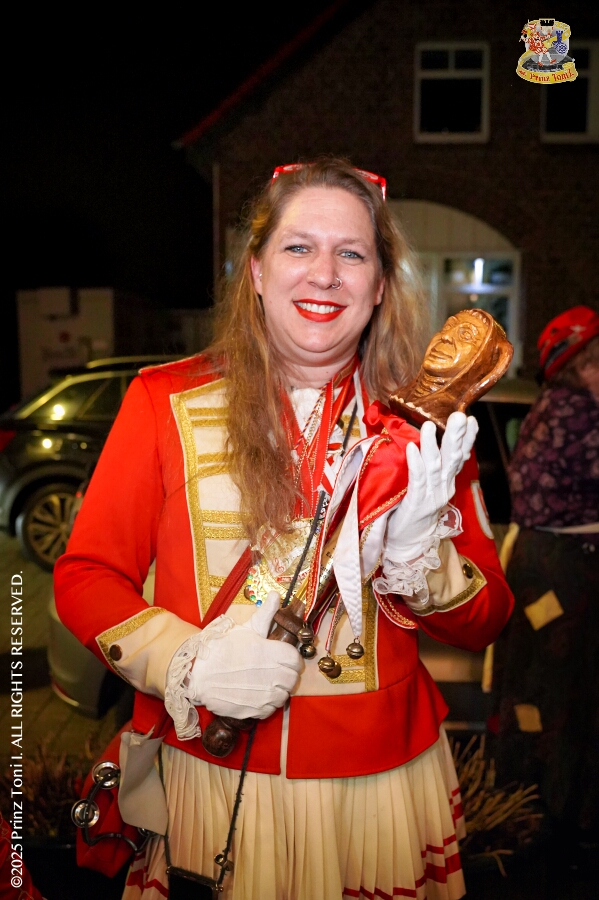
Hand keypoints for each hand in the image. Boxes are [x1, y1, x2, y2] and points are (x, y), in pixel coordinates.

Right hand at [187, 592, 301, 719]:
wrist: (198, 672)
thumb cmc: (222, 648)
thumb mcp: (245, 628)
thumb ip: (266, 613)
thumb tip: (276, 595)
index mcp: (272, 653)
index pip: (296, 660)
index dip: (290, 658)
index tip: (282, 657)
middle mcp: (272, 676)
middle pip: (293, 679)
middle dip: (286, 673)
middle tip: (273, 669)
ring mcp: (264, 696)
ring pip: (284, 695)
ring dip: (278, 689)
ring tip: (264, 682)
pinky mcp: (255, 711)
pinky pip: (271, 709)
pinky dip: (267, 703)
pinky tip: (256, 693)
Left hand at [384, 412, 477, 563]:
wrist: (406, 543)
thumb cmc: (413, 511)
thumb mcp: (428, 488)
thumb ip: (432, 468)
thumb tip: (431, 442)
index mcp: (447, 483)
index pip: (460, 458)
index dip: (467, 439)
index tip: (472, 420)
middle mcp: (443, 488)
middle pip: (452, 459)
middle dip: (455, 436)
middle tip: (459, 416)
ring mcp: (431, 497)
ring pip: (434, 467)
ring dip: (432, 445)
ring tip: (429, 425)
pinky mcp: (416, 504)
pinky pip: (417, 481)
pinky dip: (415, 463)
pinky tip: (412, 448)